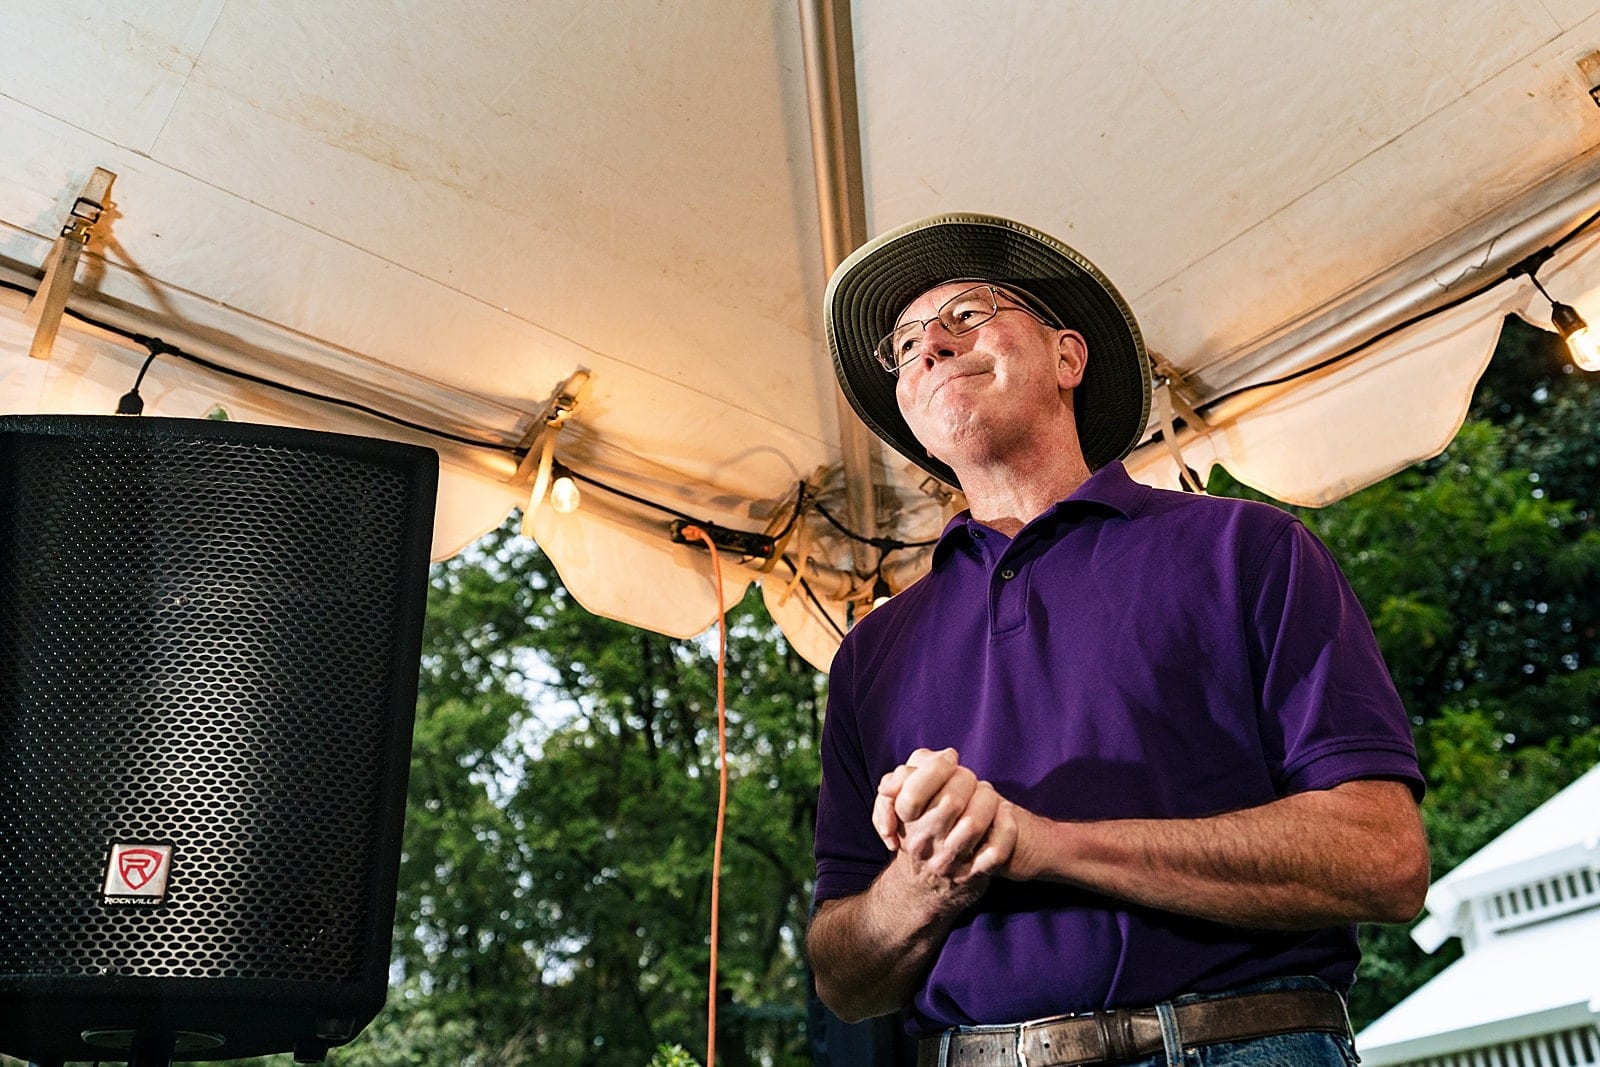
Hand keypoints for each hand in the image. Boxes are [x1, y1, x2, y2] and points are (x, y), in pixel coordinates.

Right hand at [872, 748, 1017, 883]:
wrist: (923, 891)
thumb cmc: (918, 836)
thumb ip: (907, 777)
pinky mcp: (974, 874)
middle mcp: (926, 842)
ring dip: (987, 800)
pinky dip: (1007, 827)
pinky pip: (997, 850)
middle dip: (966, 780)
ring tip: (987, 795)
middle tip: (970, 779)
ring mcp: (950, 860)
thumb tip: (944, 756)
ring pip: (973, 823)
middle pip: (950, 801)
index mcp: (907, 821)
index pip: (917, 789)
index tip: (950, 759)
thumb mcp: (901, 808)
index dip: (938, 766)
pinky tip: (1005, 814)